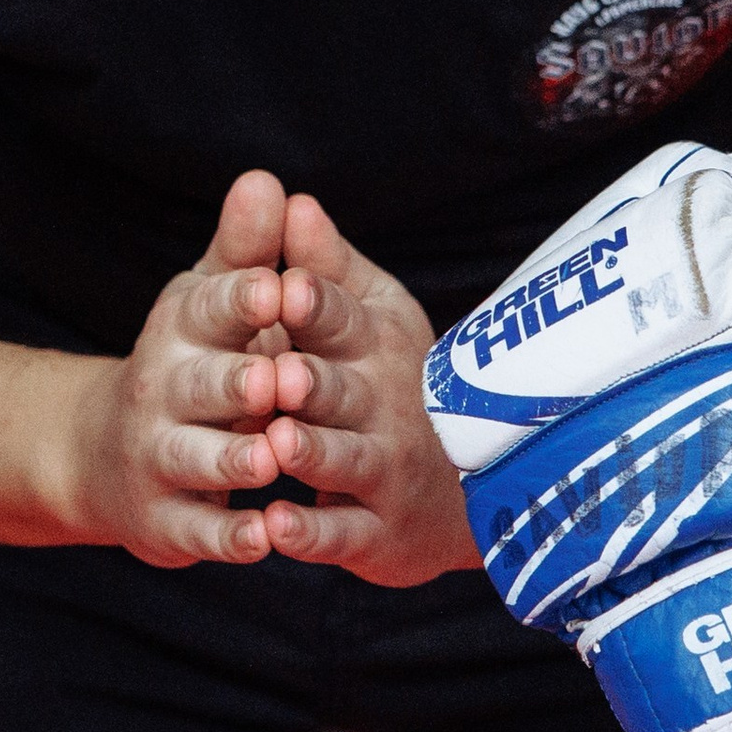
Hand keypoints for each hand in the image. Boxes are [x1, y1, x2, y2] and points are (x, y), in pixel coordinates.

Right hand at [67, 170, 296, 567]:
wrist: (103, 456)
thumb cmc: (189, 363)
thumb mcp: (209, 302)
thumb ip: (245, 249)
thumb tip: (267, 179)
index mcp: (181, 329)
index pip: (209, 307)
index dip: (242, 299)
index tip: (277, 286)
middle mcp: (163, 390)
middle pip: (199, 384)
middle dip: (236, 381)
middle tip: (277, 376)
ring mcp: (160, 457)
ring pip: (198, 457)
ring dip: (235, 458)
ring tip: (272, 457)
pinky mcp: (167, 520)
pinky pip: (199, 530)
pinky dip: (230, 537)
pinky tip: (265, 538)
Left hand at [249, 194, 481, 588]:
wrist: (456, 488)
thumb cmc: (391, 381)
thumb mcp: (368, 315)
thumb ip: (324, 265)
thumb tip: (291, 198)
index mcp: (378, 344)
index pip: (345, 319)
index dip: (317, 305)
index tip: (287, 285)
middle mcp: (386, 405)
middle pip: (342, 391)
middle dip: (313, 383)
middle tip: (281, 373)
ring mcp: (384, 471)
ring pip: (344, 460)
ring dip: (311, 453)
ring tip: (276, 444)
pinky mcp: (376, 533)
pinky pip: (342, 534)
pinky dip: (310, 534)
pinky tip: (274, 526)